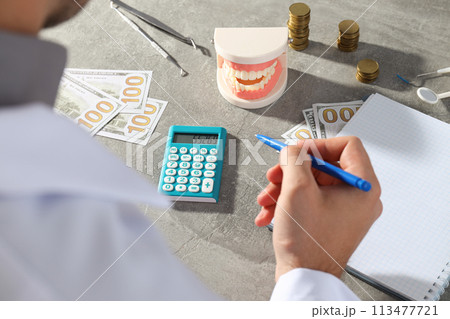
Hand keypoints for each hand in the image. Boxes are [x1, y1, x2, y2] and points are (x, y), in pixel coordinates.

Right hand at [255, 137, 381, 280]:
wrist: (304, 279)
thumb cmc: (308, 243)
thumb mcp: (297, 189)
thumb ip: (294, 159)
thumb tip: (293, 149)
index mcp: (363, 186)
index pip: (347, 145)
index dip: (318, 144)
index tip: (297, 152)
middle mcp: (358, 198)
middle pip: (323, 166)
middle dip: (292, 172)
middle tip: (274, 176)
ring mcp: (345, 211)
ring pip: (311, 184)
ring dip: (284, 188)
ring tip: (266, 200)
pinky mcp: (330, 221)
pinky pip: (309, 200)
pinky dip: (288, 203)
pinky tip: (269, 213)